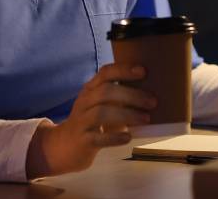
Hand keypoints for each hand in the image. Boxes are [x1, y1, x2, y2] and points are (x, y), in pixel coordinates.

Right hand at [26, 63, 155, 177]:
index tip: (143, 71)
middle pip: (105, 92)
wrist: (64, 146)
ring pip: (101, 113)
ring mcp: (81, 122)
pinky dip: (115, 137)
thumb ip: (118, 96)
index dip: (123, 70)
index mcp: (90, 89)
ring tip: (145, 119)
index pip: (105, 73)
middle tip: (152, 102)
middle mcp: (84, 102)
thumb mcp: (99, 104)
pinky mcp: (83, 141)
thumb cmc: (90, 122)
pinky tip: (128, 137)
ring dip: (127, 115)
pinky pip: (98, 138)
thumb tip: (149, 94)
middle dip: (131, 95)